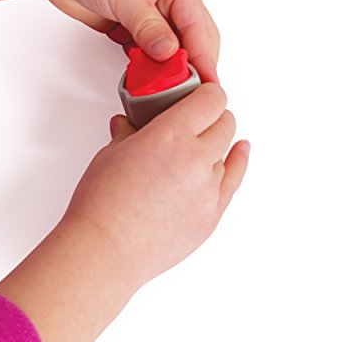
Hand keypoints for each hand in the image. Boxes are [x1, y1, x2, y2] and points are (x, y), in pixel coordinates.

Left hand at [43, 0, 219, 82]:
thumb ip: (149, 27)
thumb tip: (169, 53)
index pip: (198, 24)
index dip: (205, 56)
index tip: (207, 82)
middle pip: (191, 36)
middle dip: (189, 62)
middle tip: (186, 88)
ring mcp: (150, 9)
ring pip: (169, 45)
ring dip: (166, 65)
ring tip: (164, 84)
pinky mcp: (133, 22)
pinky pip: (148, 48)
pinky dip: (148, 62)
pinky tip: (145, 72)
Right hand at [65, 83, 248, 284]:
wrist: (106, 250)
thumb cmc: (102, 204)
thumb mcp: (110, 155)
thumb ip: (128, 133)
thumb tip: (129, 124)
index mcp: (170, 135)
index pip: (211, 99)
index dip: (208, 92)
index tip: (202, 92)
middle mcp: (196, 158)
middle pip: (225, 122)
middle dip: (213, 115)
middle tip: (198, 117)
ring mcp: (208, 188)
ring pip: (228, 151)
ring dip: (216, 143)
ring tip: (200, 143)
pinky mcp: (212, 214)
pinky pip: (234, 180)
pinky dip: (236, 162)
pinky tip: (239, 152)